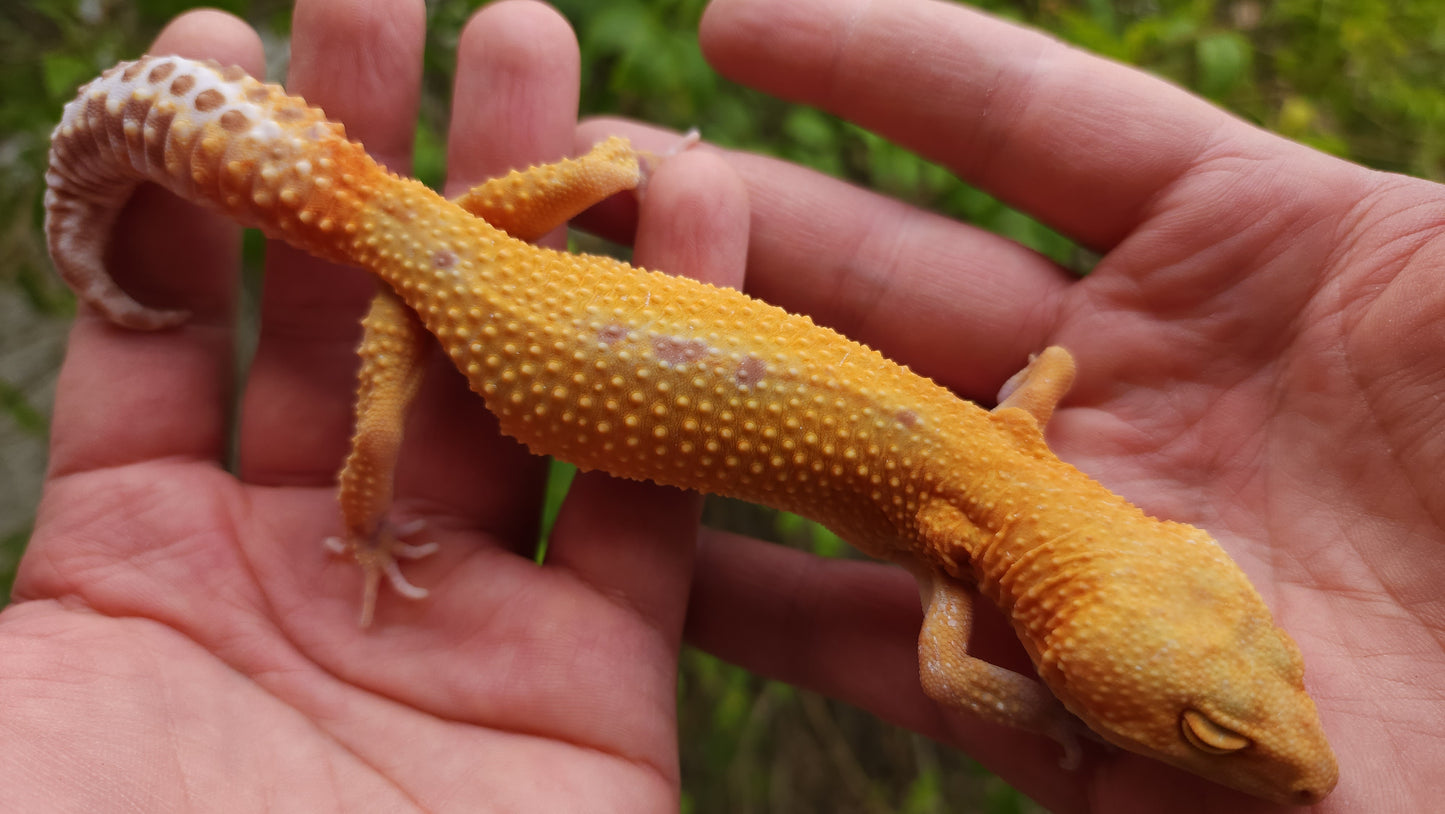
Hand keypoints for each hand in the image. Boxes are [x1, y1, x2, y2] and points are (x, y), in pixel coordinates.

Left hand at [2, 1, 747, 809]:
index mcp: (129, 585)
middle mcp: (306, 582)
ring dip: (532, 221)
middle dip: (377, 159)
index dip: (199, 191)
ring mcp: (459, 628)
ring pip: (509, 385)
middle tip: (402, 6)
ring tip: (545, 59)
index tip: (218, 43)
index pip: (168, 338)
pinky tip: (687, 216)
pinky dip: (667, 357)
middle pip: (352, 328)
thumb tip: (30, 351)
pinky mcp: (593, 692)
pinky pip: (643, 498)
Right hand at [585, 0, 1443, 809]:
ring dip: (722, 393)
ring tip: (580, 342)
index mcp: (1249, 259)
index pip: (1027, 129)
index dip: (885, 63)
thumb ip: (1377, 206)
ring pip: (853, 453)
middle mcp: (1135, 390)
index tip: (737, 21)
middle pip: (900, 281)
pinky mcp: (1045, 695)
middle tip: (605, 177)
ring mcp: (1075, 540)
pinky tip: (629, 544)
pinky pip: (866, 638)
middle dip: (754, 222)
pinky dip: (746, 599)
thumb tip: (1216, 133)